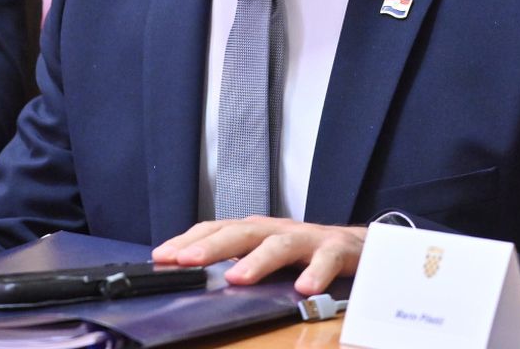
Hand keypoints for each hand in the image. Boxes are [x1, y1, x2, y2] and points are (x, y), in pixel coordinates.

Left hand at [152, 218, 366, 293]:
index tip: (162, 256)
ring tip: (237, 278)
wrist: (357, 245)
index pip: (215, 230)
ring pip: (279, 245)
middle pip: (240, 233)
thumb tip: (193, 278)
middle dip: (211, 247)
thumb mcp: (264, 255)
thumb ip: (236, 262)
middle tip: (186, 261)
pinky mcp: (336, 250)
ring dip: (257, 261)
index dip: (188, 241)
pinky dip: (315, 273)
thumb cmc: (303, 252)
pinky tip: (304, 290)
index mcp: (254, 231)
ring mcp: (305, 238)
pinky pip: (325, 260)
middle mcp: (275, 230)